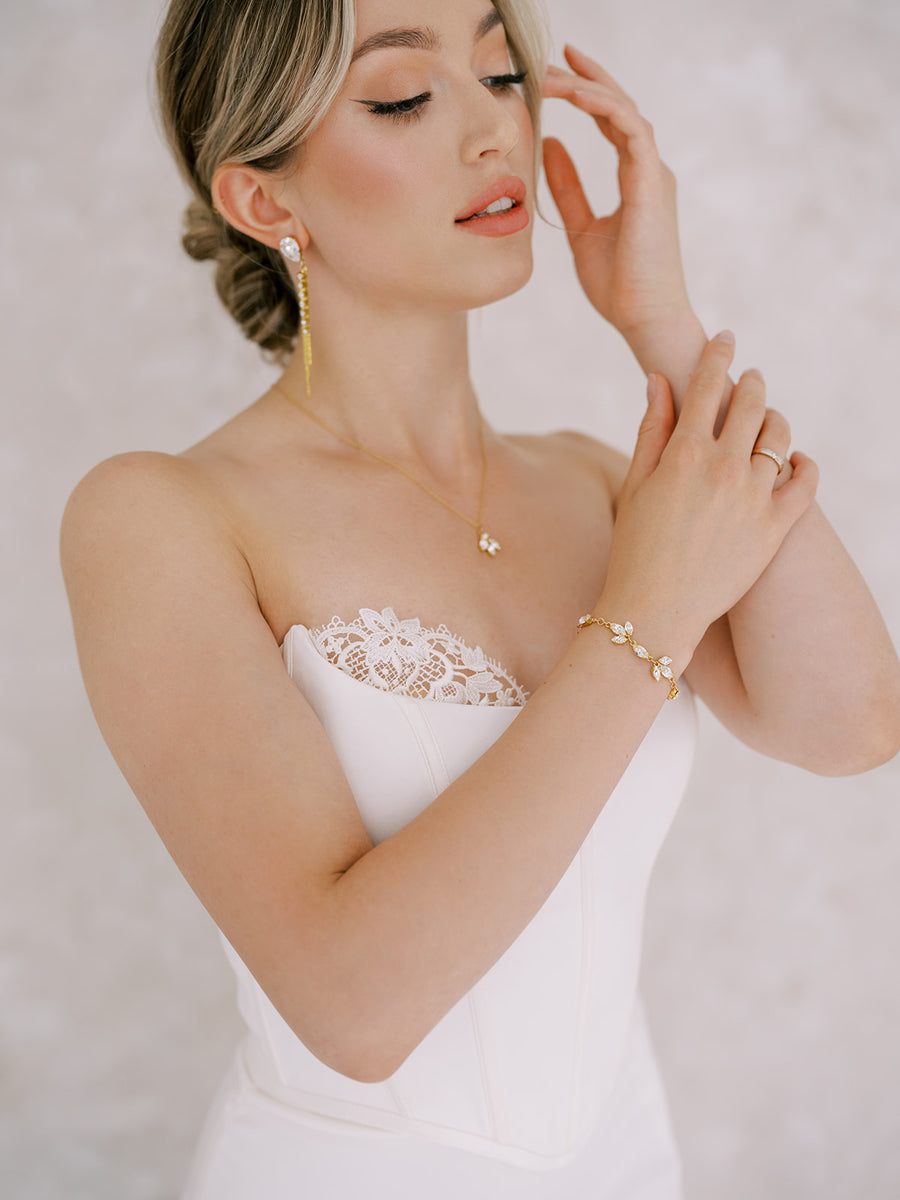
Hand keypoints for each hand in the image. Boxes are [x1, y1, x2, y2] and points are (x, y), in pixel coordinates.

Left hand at [542, 46, 691, 338]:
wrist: (643, 319)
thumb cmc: (619, 285)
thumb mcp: (580, 229)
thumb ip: (567, 187)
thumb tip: (547, 147)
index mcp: (635, 177)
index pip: (611, 119)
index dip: (587, 91)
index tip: (557, 71)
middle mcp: (649, 169)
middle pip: (619, 105)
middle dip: (587, 77)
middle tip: (552, 57)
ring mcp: (653, 174)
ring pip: (624, 110)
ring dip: (588, 87)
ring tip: (551, 75)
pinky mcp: (651, 184)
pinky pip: (631, 129)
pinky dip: (604, 108)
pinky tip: (576, 96)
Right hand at [601, 335, 818, 658]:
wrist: (656, 610)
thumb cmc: (634, 548)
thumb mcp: (634, 485)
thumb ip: (651, 430)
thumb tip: (660, 380)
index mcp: (684, 455)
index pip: (708, 386)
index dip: (718, 356)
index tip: (725, 340)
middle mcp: (724, 469)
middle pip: (751, 403)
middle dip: (751, 382)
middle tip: (750, 379)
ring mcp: (754, 498)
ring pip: (780, 437)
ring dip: (774, 420)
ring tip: (767, 421)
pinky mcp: (776, 528)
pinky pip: (806, 482)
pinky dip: (805, 464)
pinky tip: (796, 460)